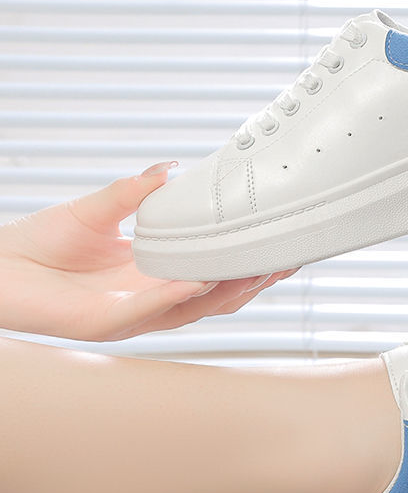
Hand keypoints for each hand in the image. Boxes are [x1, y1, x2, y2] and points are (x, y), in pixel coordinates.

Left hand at [0, 162, 298, 340]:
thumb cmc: (38, 243)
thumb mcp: (97, 209)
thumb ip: (135, 192)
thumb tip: (171, 167)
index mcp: (152, 276)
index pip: (211, 274)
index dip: (245, 264)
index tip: (276, 245)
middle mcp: (149, 300)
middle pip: (216, 298)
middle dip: (253, 282)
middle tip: (283, 260)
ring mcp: (131, 316)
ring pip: (193, 310)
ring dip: (228, 291)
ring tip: (258, 270)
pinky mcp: (106, 325)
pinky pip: (151, 310)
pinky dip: (177, 295)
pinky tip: (202, 280)